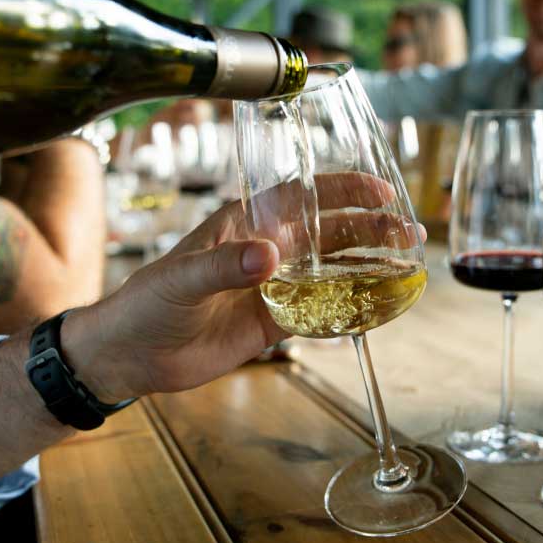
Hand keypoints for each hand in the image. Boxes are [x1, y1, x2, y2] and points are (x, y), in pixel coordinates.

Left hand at [63, 172, 423, 400]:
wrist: (134, 353)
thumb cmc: (149, 301)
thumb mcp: (181, 278)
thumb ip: (224, 265)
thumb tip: (270, 257)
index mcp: (246, 223)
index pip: (302, 195)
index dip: (342, 190)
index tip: (380, 191)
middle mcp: (267, 249)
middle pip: (328, 231)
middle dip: (370, 228)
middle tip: (409, 232)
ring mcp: (274, 286)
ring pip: (332, 269)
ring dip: (368, 265)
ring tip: (407, 264)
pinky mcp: (275, 321)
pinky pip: (321, 311)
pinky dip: (350, 308)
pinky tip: (379, 306)